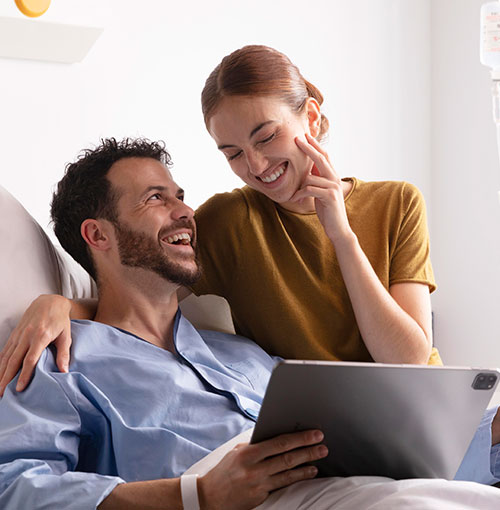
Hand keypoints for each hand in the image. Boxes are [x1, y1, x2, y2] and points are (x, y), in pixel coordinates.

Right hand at [0, 294, 72, 396]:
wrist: (50, 302)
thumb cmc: (60, 320)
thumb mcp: (66, 335)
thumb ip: (64, 353)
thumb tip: (64, 371)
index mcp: (41, 336)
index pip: (30, 359)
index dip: (24, 375)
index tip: (19, 388)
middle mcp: (27, 335)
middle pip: (13, 360)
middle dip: (6, 378)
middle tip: (2, 394)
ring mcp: (19, 334)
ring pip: (6, 356)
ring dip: (1, 373)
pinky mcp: (15, 333)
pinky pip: (5, 350)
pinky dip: (0, 362)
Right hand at [198, 429, 327, 509]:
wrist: (209, 497)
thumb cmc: (224, 470)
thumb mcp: (237, 451)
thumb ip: (257, 445)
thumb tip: (279, 435)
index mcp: (248, 453)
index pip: (279, 443)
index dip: (299, 438)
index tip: (314, 433)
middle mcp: (254, 469)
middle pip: (287, 458)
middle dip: (308, 451)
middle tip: (322, 446)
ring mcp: (258, 485)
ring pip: (288, 474)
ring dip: (306, 466)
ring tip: (319, 460)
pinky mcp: (260, 497)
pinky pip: (282, 486)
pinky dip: (297, 478)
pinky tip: (307, 474)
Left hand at [292, 133, 352, 243]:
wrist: (338, 228)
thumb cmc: (327, 211)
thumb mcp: (320, 193)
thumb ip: (317, 181)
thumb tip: (307, 171)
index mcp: (332, 176)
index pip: (324, 156)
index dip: (315, 145)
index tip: (305, 136)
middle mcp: (334, 179)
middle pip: (320, 158)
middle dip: (308, 148)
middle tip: (297, 139)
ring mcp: (333, 187)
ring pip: (310, 178)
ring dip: (299, 188)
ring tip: (296, 196)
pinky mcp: (330, 196)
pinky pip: (309, 189)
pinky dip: (299, 194)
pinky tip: (296, 200)